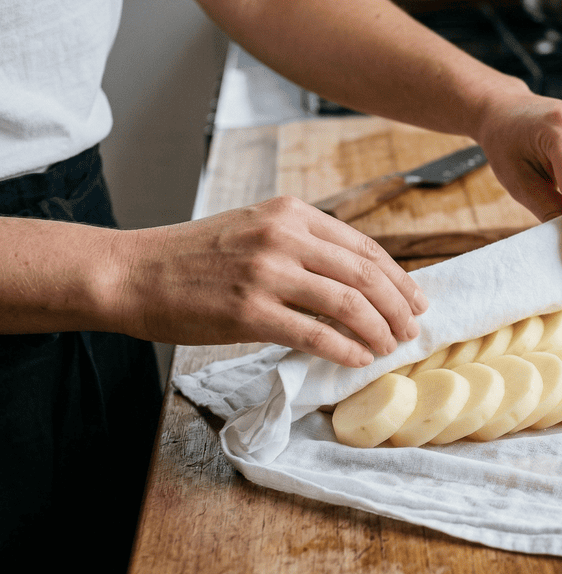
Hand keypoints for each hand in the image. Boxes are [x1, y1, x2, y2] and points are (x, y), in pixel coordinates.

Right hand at [116, 196, 426, 366]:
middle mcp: (284, 237)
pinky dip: (345, 349)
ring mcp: (267, 273)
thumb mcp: (256, 229)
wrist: (132, 272)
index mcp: (291, 213)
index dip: (399, 278)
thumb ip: (303, 246)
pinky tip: (358, 360)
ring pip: (348, 304)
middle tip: (412, 330)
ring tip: (390, 347)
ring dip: (379, 330)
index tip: (417, 300)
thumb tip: (358, 282)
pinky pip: (315, 334)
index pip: (365, 248)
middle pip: (366, 275)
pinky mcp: (249, 311)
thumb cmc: (194, 257)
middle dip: (399, 308)